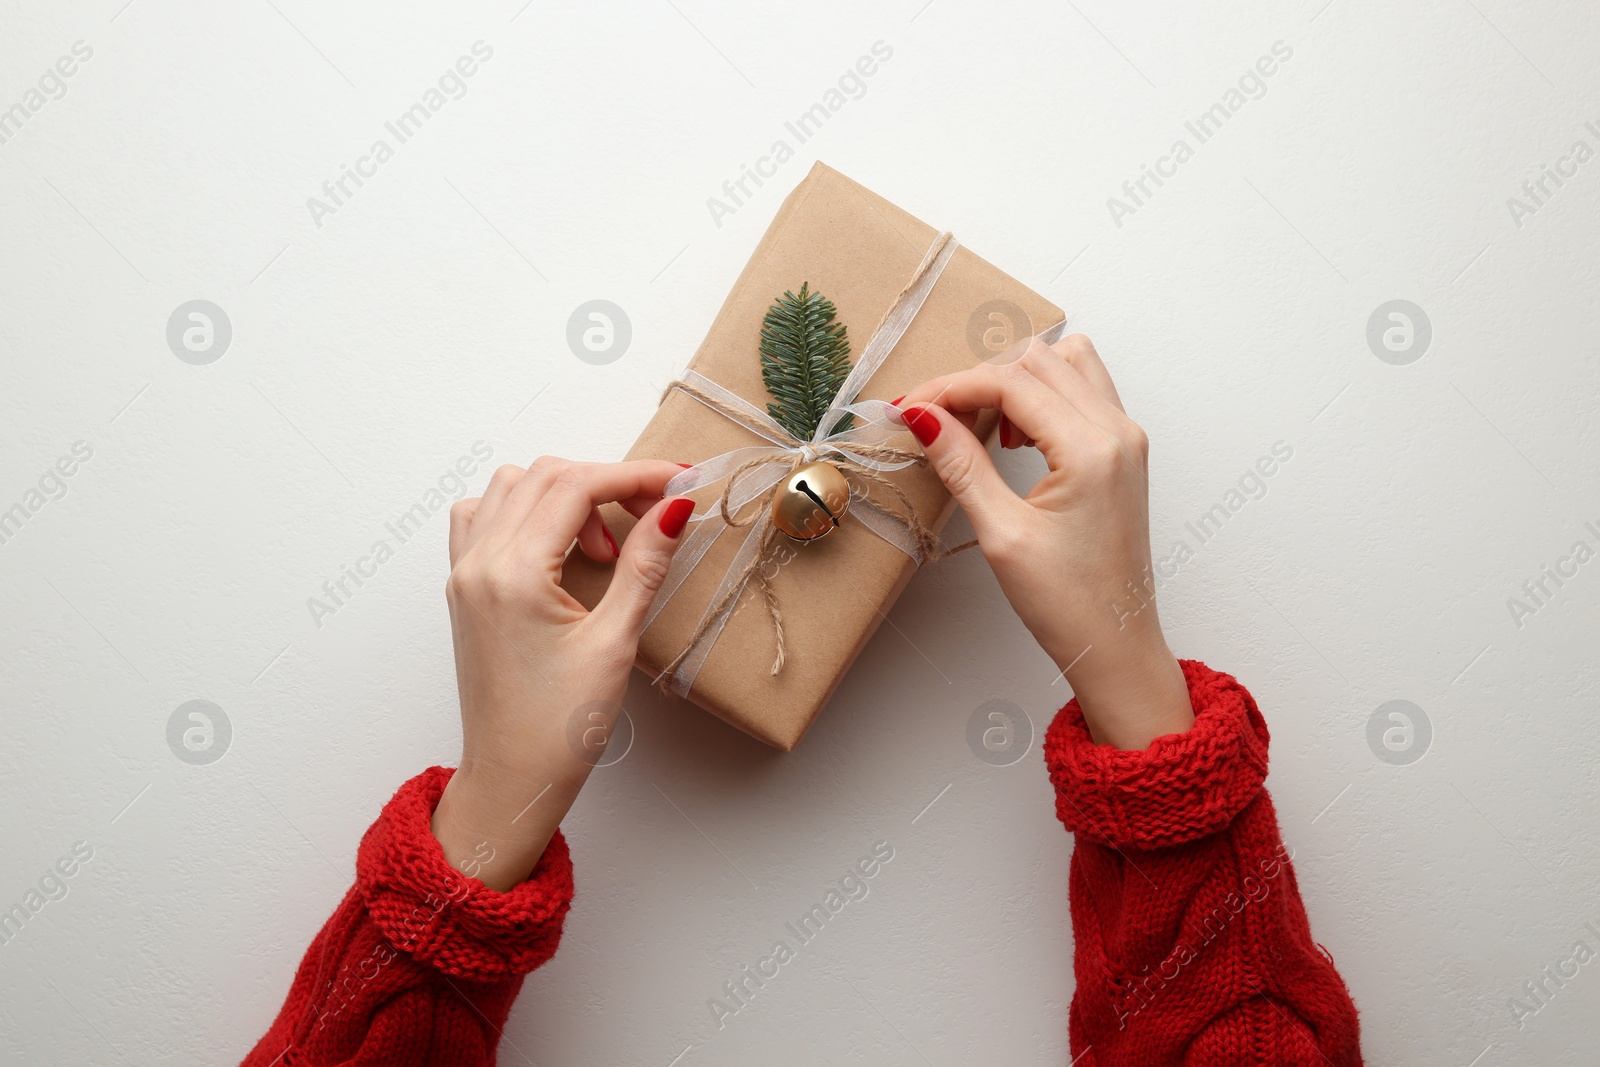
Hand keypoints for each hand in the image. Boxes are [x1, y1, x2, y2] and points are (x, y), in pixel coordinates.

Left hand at [430, 457, 693, 889]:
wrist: (512, 777)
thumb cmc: (559, 726)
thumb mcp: (614, 641)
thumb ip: (643, 565)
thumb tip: (674, 508)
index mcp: (513, 574)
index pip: (576, 486)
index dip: (635, 475)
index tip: (680, 481)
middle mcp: (479, 564)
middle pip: (545, 476)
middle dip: (607, 482)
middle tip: (655, 514)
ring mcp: (464, 573)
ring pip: (512, 487)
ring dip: (565, 494)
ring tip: (604, 546)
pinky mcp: (464, 588)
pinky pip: (485, 516)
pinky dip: (525, 510)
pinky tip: (559, 545)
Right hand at [898, 334, 1191, 749]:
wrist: (1116, 644)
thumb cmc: (1069, 603)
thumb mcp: (1003, 534)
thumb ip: (962, 465)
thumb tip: (923, 417)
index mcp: (1093, 449)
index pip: (1011, 381)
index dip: (951, 387)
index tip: (909, 408)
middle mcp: (1118, 431)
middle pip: (1039, 359)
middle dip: (980, 378)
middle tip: (935, 418)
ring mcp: (1126, 438)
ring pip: (1065, 364)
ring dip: (1016, 380)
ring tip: (980, 425)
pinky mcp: (1123, 452)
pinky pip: (1082, 391)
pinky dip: (1041, 396)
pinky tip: (1013, 437)